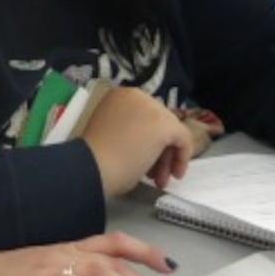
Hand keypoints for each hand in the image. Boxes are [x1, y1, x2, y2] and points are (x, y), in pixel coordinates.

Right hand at [80, 85, 194, 195]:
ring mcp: (151, 108)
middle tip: (153, 175)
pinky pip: (183, 139)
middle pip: (159, 122)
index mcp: (118, 96)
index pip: (145, 116)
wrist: (91, 167)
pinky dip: (182, 156)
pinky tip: (175, 173)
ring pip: (171, 131)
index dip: (147, 139)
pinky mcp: (164, 124)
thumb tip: (145, 143)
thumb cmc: (95, 158)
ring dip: (167, 157)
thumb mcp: (111, 134)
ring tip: (159, 180)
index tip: (144, 160)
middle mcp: (136, 95)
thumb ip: (129, 131)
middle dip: (159, 150)